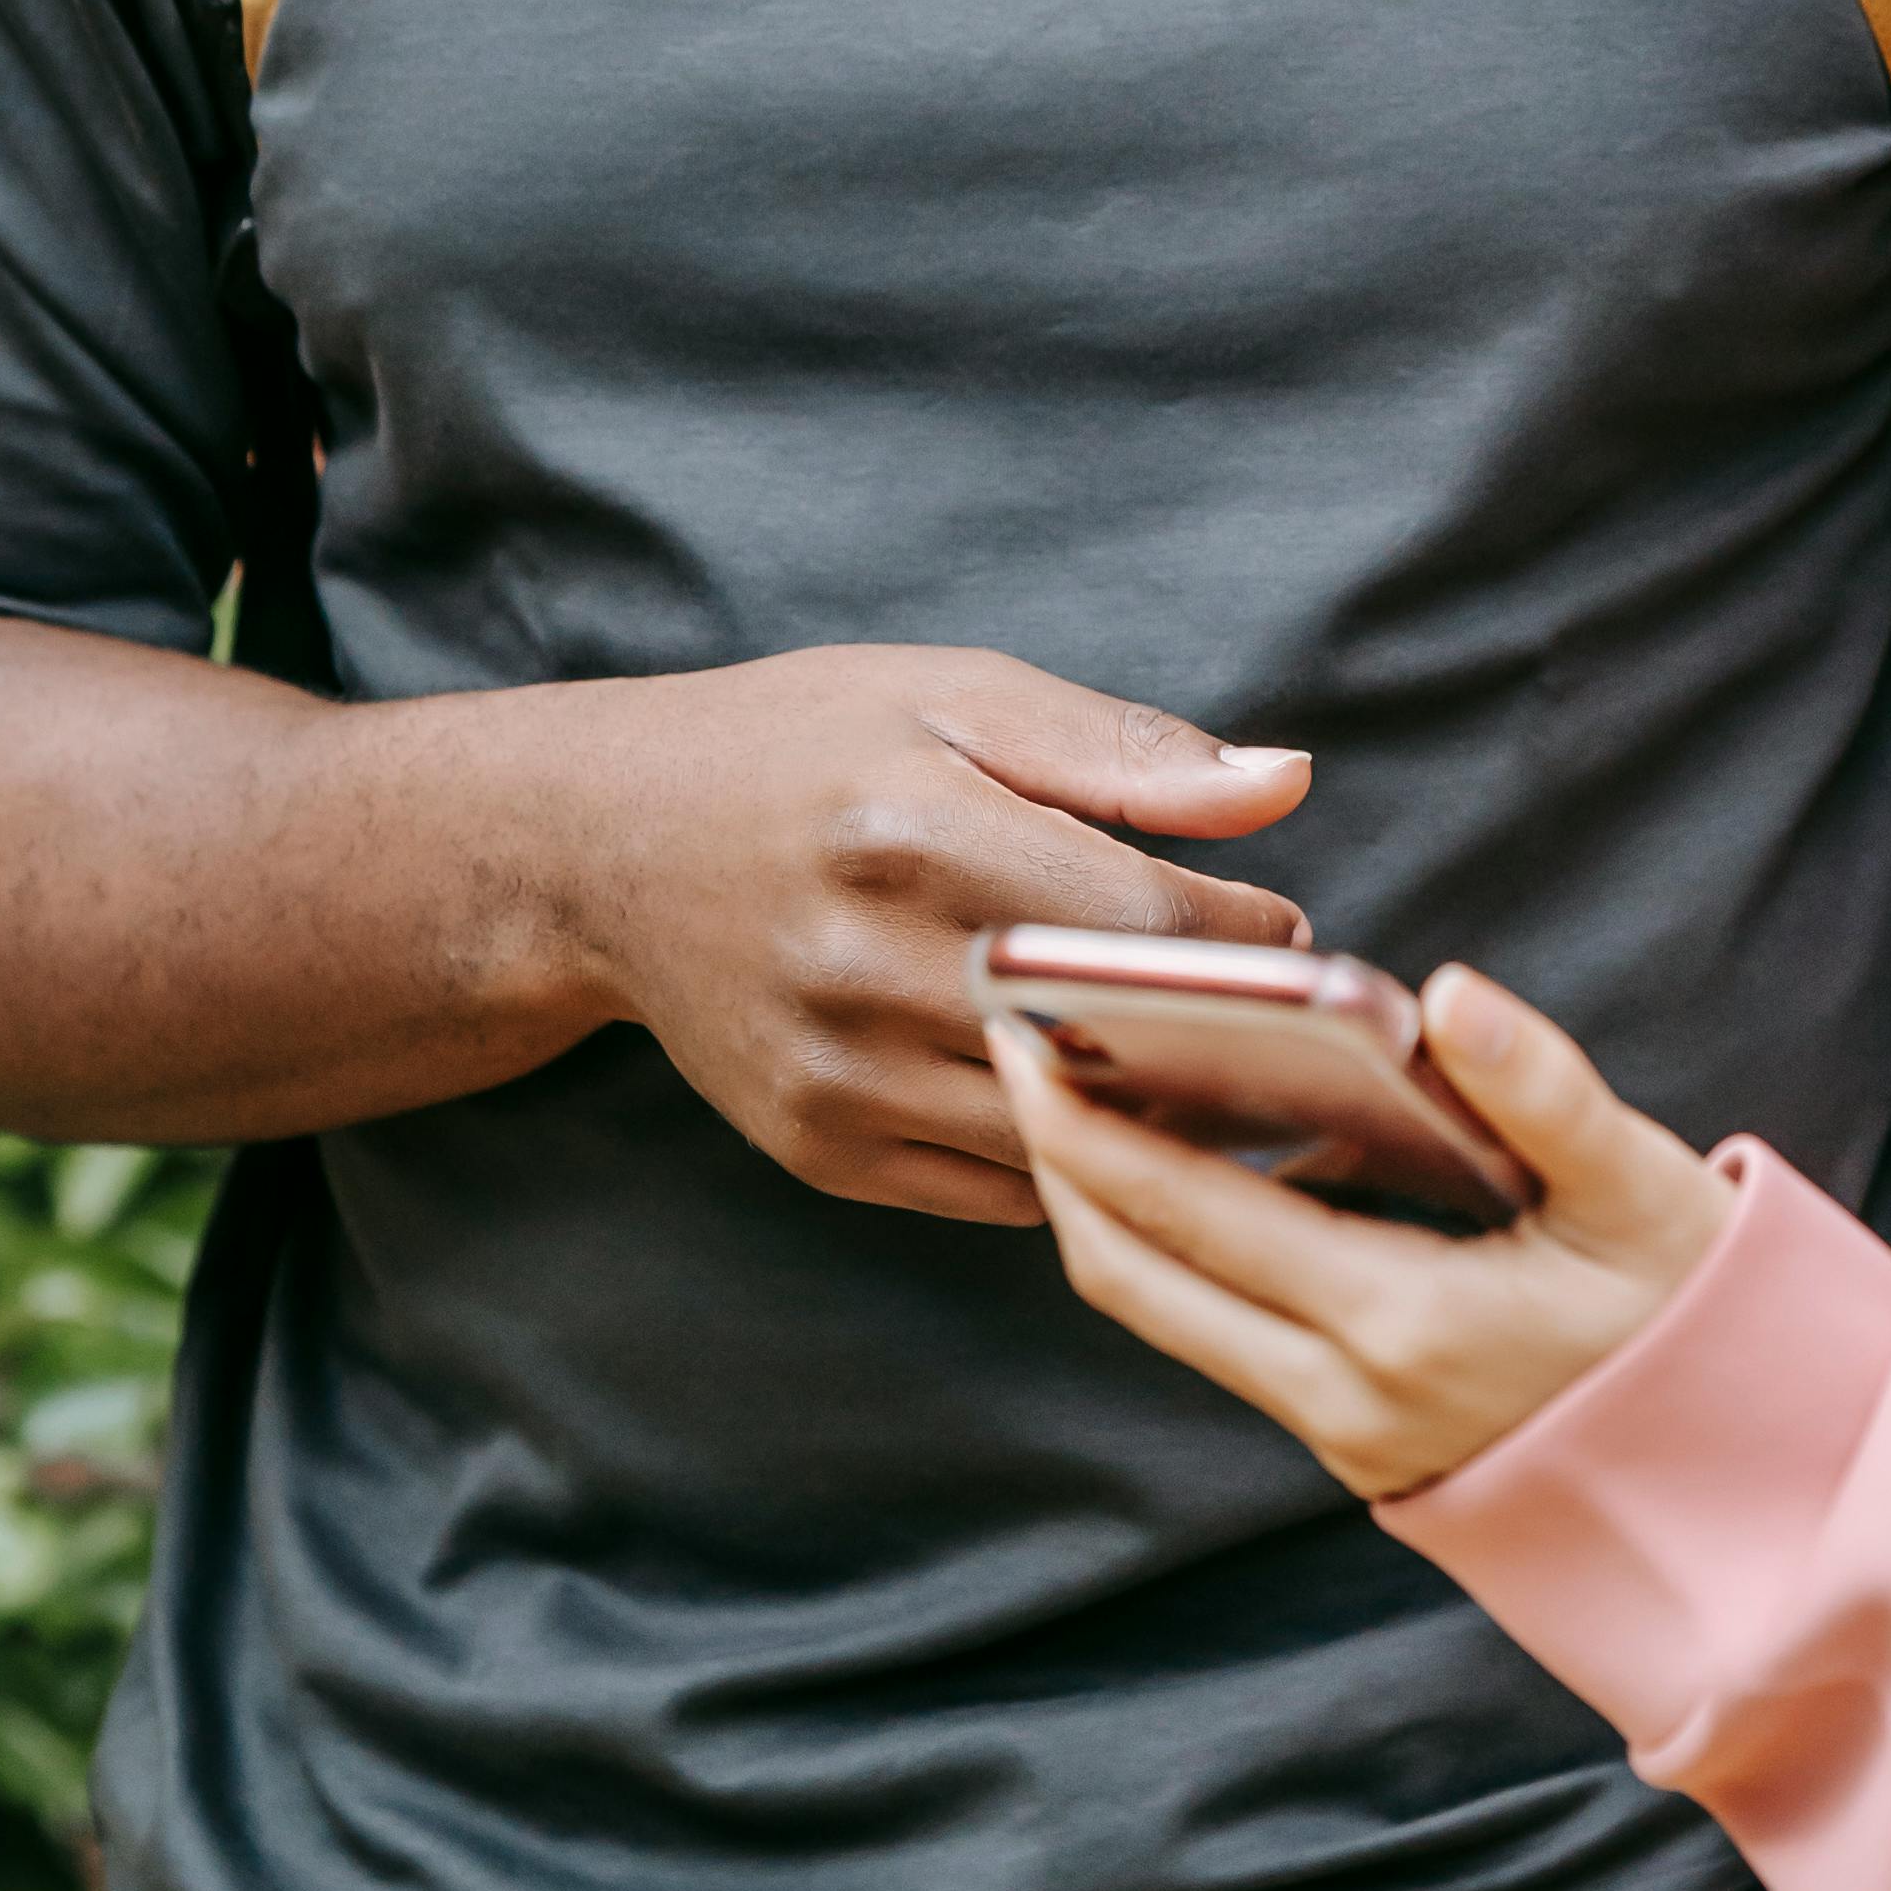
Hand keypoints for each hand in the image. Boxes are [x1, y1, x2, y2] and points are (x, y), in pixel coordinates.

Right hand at [530, 645, 1310, 1223]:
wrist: (605, 848)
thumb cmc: (801, 749)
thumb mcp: (955, 700)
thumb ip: (1126, 751)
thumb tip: (1285, 785)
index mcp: (913, 832)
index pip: (1140, 926)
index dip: (1244, 936)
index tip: (1281, 922)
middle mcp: (864, 966)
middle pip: (1107, 1042)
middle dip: (1218, 1035)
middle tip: (1276, 1014)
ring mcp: (836, 1077)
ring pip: (1058, 1139)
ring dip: (1151, 1113)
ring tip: (1206, 1062)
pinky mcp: (818, 1148)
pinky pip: (992, 1190)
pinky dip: (1063, 1155)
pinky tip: (1097, 1101)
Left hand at [997, 962, 1729, 1490]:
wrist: (1746, 1487)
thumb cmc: (1697, 1317)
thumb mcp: (1639, 1189)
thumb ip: (1541, 1087)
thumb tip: (1448, 992)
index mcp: (1400, 1324)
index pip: (1187, 1215)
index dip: (1084, 1122)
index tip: (1021, 1025)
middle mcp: (1342, 1396)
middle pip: (1132, 1276)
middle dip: (1055, 1157)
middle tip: (1010, 1039)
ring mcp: (1340, 1431)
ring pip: (1167, 1311)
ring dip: (1107, 1206)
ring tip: (1080, 1083)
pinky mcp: (1351, 1438)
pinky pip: (1222, 1333)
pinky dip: (1176, 1248)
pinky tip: (1189, 1157)